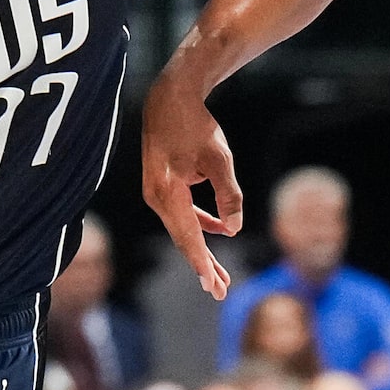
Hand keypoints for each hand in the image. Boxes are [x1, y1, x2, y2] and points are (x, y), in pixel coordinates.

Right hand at [140, 81, 240, 300]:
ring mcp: (157, 192)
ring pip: (183, 228)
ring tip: (220, 274)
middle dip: (203, 265)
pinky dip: (200, 224)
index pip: (188, 237)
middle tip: (220, 292)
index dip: (201, 263)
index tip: (212, 286)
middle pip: (183, 239)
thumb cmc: (195, 125)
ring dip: (202, 248)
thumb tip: (233, 230)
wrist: (170, 97)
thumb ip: (229, 196)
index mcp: (166, 193)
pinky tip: (219, 230)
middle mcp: (156, 197)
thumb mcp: (219, 160)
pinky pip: (183, 213)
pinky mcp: (163, 185)